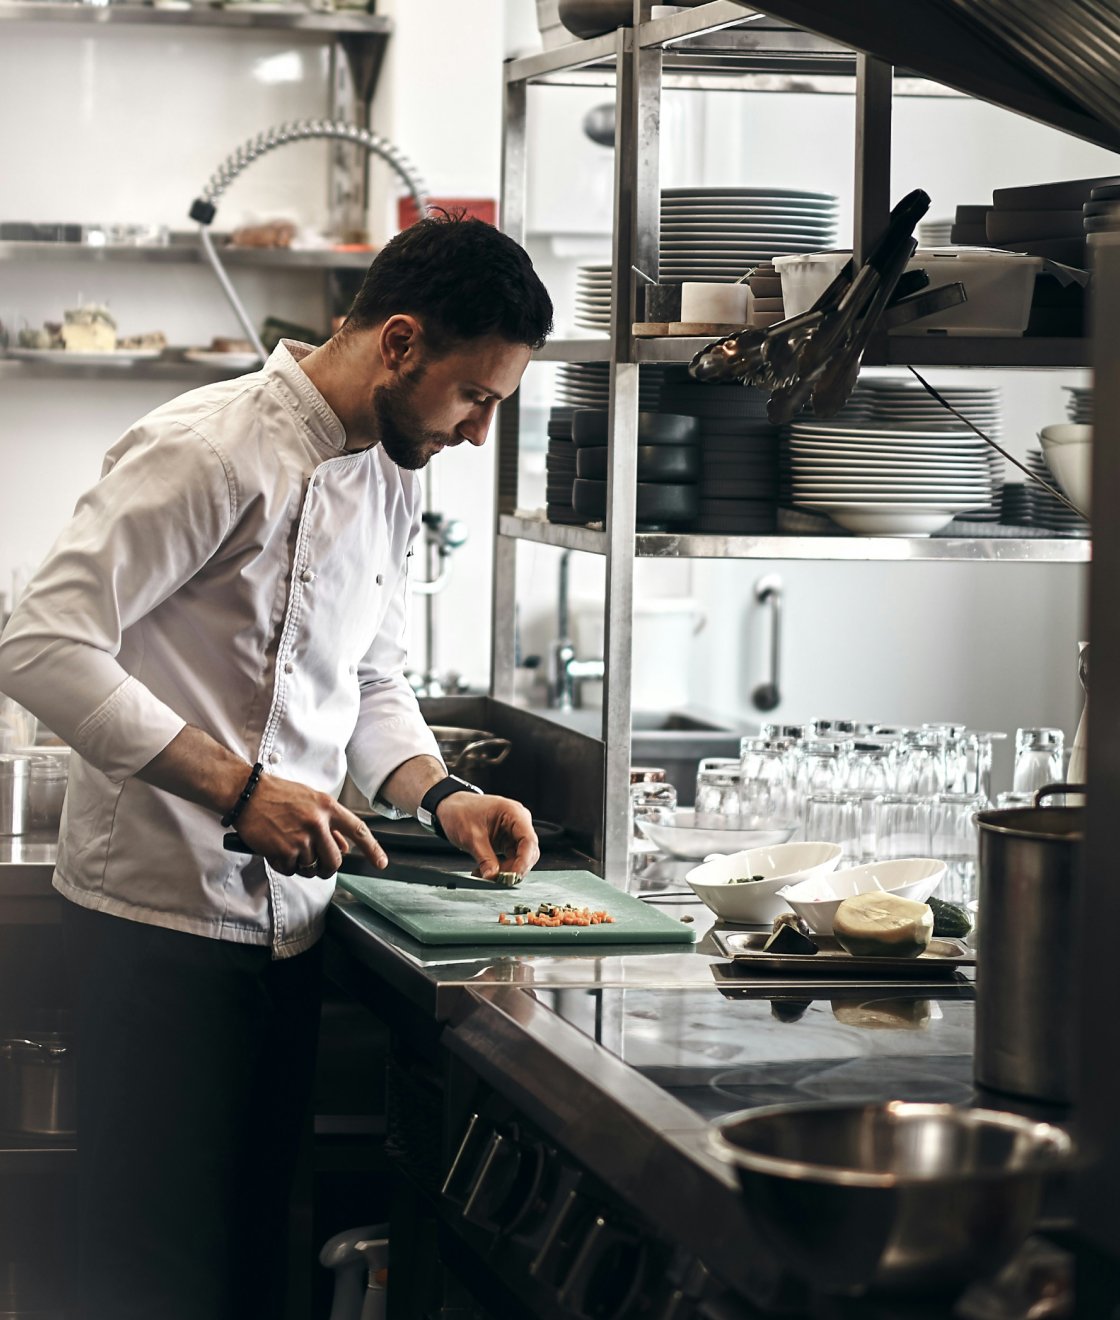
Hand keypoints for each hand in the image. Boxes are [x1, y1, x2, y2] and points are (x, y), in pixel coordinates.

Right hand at [235, 773, 387, 878]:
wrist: (247, 794)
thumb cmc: (278, 795)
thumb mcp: (310, 801)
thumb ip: (330, 823)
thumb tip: (344, 847)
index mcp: (328, 807)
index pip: (358, 830)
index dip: (372, 849)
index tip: (381, 863)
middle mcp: (318, 823)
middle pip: (334, 861)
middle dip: (326, 867)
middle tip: (316, 863)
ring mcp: (301, 838)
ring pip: (312, 868)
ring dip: (302, 865)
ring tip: (290, 849)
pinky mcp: (284, 851)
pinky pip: (291, 870)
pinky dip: (284, 865)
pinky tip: (276, 850)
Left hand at [434, 793, 538, 879]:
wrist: (450, 806)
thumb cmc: (460, 812)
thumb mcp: (471, 836)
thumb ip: (484, 858)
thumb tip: (493, 877)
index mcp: (513, 813)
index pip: (528, 840)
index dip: (524, 861)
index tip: (514, 876)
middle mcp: (518, 821)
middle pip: (528, 851)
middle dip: (515, 868)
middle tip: (498, 880)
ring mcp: (513, 831)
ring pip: (520, 857)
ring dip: (506, 870)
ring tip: (487, 876)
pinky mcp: (507, 840)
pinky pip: (511, 858)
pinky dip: (500, 867)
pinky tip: (486, 872)